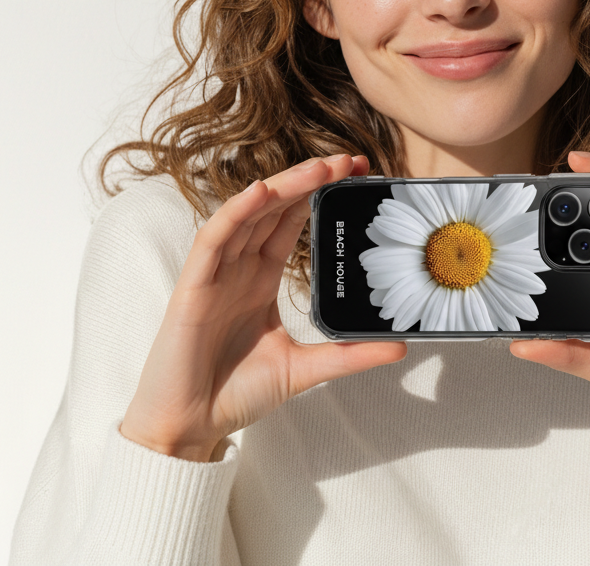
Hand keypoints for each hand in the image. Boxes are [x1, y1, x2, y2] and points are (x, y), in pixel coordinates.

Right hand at [120, 154, 406, 461]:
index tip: (358, 175)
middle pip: (277, 207)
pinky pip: (214, 239)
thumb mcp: (305, 368)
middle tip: (351, 160)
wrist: (189, 428)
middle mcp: (240, 266)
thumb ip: (349, 354)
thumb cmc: (237, 393)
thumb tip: (401, 348)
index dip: (321, 194)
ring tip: (321, 168)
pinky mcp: (193, 287)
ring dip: (284, 186)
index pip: (294, 221)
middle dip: (312, 179)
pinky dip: (235, 212)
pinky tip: (260, 192)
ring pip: (250, 213)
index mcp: (261, 277)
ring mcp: (216, 273)